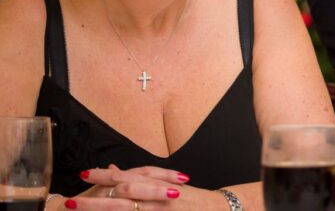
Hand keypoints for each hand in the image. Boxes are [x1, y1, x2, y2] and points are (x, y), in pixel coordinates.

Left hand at [71, 164, 216, 208]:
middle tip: (72, 200)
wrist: (219, 209)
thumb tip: (114, 170)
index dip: (104, 175)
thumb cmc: (193, 200)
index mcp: (158, 184)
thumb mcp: (168, 185)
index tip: (84, 175)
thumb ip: (142, 179)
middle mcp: (159, 197)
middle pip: (123, 194)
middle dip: (96, 199)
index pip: (127, 176)